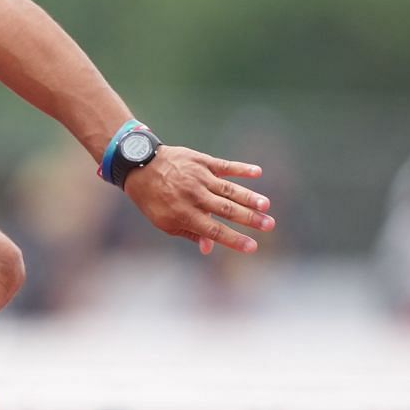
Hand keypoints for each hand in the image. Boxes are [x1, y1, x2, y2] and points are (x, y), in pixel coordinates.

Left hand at [122, 146, 274, 255]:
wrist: (140, 166)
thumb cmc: (154, 199)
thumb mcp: (165, 222)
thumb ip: (189, 233)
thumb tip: (209, 248)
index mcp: (183, 214)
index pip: (214, 230)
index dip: (234, 239)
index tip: (252, 246)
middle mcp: (193, 196)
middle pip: (226, 210)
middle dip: (249, 218)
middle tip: (269, 225)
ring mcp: (198, 177)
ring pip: (228, 189)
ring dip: (249, 197)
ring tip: (266, 205)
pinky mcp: (201, 161)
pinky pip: (224, 165)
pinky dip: (241, 168)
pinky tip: (257, 172)